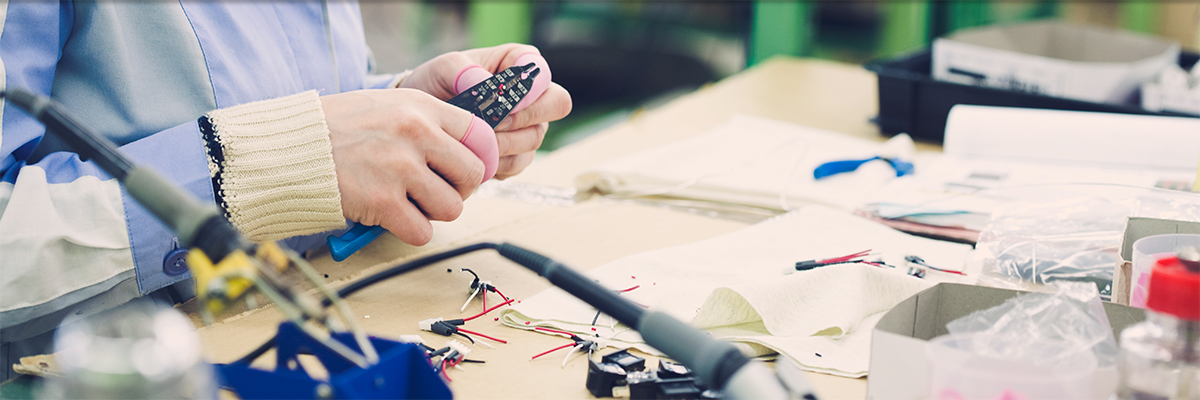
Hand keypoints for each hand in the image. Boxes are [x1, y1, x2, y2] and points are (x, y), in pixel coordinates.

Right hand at [320, 89, 484, 245]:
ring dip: (434, 212)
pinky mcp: (383, 202)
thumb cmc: (337, 128)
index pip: (480, 134)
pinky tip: (393, 217)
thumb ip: (426, 122)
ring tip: (411, 202)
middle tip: (437, 190)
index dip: (479, 158)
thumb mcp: (388, 105)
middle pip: (472, 175)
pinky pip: (422, 231)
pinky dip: (411, 230)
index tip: (465, 171)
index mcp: (420, 107)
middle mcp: (415, 134)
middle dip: (459, 189)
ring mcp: (400, 168)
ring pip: (452, 207)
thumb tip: (466, 150)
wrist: (291, 148)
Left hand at [402, 43, 572, 178]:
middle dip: (520, 118)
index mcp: (520, 63)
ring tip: (471, 139)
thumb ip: (467, 72)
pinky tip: (473, 154)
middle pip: (556, 105)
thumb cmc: (436, 85)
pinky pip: (518, 164)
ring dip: (501, 143)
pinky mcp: (518, 155)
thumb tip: (489, 89)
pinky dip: (495, 162)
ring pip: (535, 139)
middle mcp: (533, 96)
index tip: (497, 98)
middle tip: (488, 123)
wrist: (421, 118)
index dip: (526, 89)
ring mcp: (529, 126)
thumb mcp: (445, 68)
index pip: (543, 74)